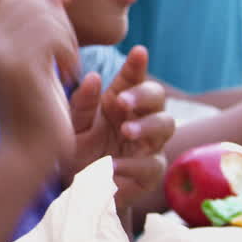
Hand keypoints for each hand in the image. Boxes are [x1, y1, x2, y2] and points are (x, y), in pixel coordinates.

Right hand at [0, 0, 77, 165]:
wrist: (28, 149)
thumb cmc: (35, 103)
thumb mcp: (32, 56)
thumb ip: (37, 24)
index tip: (64, 0)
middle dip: (58, 14)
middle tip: (68, 46)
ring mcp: (0, 53)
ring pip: (45, 16)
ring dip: (68, 36)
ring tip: (69, 62)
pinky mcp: (20, 68)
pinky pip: (54, 37)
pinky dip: (70, 51)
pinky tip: (69, 72)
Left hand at [66, 46, 174, 207]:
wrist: (78, 191)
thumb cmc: (78, 150)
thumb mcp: (74, 126)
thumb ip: (82, 104)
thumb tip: (94, 77)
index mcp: (119, 102)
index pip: (133, 79)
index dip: (137, 65)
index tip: (139, 51)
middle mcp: (139, 119)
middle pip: (157, 98)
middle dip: (143, 95)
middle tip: (122, 100)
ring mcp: (149, 145)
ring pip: (167, 125)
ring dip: (147, 126)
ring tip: (126, 131)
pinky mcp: (150, 173)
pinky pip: (151, 164)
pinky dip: (133, 164)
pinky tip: (113, 166)